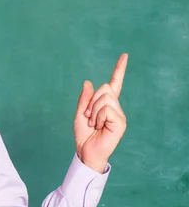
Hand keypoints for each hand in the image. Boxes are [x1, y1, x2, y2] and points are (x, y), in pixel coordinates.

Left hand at [73, 53, 128, 172]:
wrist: (85, 151)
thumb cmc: (84, 135)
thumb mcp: (80, 113)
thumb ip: (85, 98)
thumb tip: (88, 82)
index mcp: (106, 104)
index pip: (115, 83)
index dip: (119, 69)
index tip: (124, 55)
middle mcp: (115, 107)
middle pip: (105, 88)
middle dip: (92, 101)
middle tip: (89, 117)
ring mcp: (119, 114)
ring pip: (104, 98)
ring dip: (93, 110)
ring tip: (93, 123)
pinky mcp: (121, 122)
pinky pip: (106, 109)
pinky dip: (97, 117)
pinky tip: (99, 127)